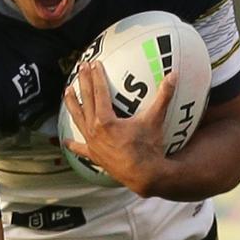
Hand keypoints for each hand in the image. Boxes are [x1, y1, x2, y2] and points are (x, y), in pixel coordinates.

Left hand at [63, 61, 177, 195]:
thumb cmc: (148, 148)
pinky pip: (81, 149)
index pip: (99, 92)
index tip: (93, 63)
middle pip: (86, 100)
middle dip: (83, 82)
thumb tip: (174, 75)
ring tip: (66, 91)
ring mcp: (92, 143)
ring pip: (78, 119)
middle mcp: (95, 130)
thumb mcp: (155, 119)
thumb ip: (163, 96)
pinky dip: (73, 145)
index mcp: (106, 120)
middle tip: (80, 67)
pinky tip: (66, 141)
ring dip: (72, 104)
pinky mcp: (95, 156)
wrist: (145, 176)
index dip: (96, 76)